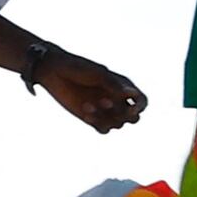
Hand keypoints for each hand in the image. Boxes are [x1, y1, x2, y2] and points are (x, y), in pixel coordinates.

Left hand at [22, 48, 149, 132]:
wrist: (54, 72)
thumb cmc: (78, 67)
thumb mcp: (97, 73)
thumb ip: (114, 84)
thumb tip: (130, 94)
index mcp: (122, 86)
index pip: (142, 101)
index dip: (141, 106)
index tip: (131, 107)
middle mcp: (116, 100)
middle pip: (133, 117)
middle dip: (125, 115)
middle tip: (107, 103)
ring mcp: (105, 110)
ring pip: (118, 124)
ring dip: (107, 118)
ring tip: (90, 105)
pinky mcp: (92, 118)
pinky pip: (103, 129)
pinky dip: (98, 123)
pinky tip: (86, 112)